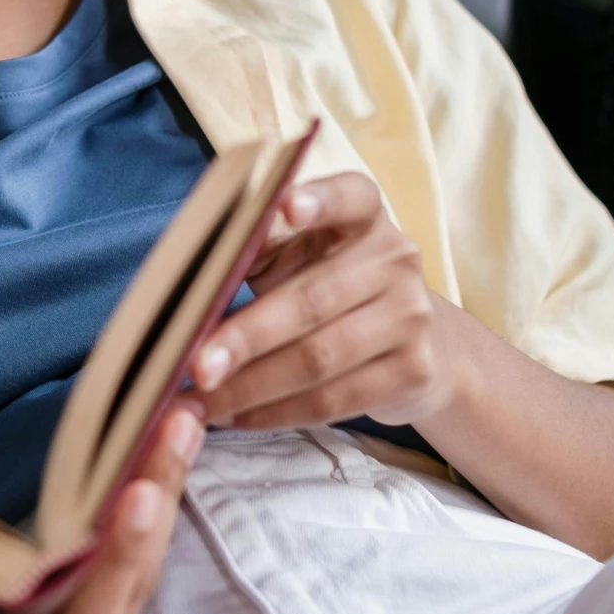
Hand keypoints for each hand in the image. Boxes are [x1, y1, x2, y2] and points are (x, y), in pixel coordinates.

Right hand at [0, 407, 202, 613]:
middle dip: (159, 500)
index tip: (143, 492)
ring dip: (161, 498)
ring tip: (181, 420)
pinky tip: (151, 459)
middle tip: (181, 419)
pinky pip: (120, 577)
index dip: (117, 558)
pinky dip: (140, 518)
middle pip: (128, 589)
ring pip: (135, 580)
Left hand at [190, 172, 454, 433]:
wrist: (420, 342)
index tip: (284, 207)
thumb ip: (260, 248)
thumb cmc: (330, 285)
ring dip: (251, 387)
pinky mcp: (412, 370)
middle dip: (247, 337)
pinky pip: (332, 400)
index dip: (319, 199)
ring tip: (201, 402)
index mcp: (364, 216)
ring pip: (319, 359)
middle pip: (312, 300)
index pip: (350, 196)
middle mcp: (395, 259)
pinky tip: (235, 417)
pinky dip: (275, 413)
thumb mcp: (301, 254)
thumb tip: (194, 268)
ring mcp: (410, 316)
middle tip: (196, 365)